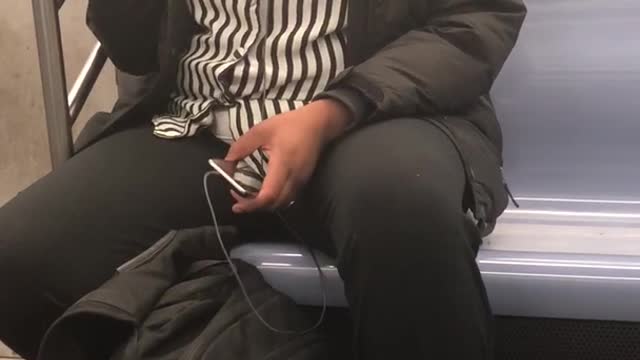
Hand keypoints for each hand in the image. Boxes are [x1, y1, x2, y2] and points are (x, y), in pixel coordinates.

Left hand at [225, 99, 351, 212]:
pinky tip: (263, 192)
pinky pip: (288, 198)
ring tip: (249, 197)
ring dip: (265, 205)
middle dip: (255, 207)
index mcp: (283, 164)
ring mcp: (301, 181)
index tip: (237, 204)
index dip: (251, 204)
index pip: (268, 195)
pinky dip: (274, 200)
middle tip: (238, 199)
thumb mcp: (262, 130)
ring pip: (282, 204)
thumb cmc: (291, 125)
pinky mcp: (303, 181)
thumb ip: (242, 146)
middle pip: (274, 205)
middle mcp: (294, 178)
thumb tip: (226, 163)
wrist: (318, 123)